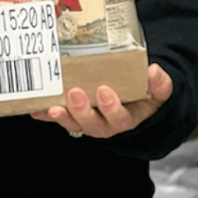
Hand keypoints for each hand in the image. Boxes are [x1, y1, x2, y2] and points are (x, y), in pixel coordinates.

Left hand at [29, 63, 172, 138]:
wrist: (137, 102)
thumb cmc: (146, 95)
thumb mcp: (159, 91)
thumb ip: (160, 85)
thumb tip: (155, 72)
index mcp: (128, 118)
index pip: (120, 119)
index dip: (111, 108)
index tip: (104, 90)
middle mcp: (106, 124)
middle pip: (93, 125)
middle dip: (83, 111)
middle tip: (75, 93)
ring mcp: (88, 121)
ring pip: (75, 124)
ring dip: (63, 117)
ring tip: (52, 108)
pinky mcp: (74, 116)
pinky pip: (60, 118)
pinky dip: (46, 115)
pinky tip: (36, 110)